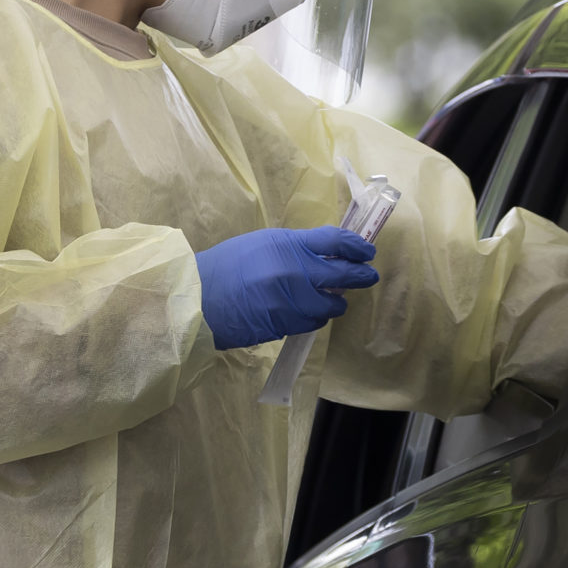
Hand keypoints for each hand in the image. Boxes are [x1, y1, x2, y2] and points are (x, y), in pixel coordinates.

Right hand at [194, 224, 378, 350]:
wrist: (199, 299)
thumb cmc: (229, 265)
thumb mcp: (263, 244)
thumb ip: (298, 246)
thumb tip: (329, 254)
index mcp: (289, 245)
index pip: (336, 241)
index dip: (358, 246)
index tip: (367, 251)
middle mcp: (295, 273)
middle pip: (344, 274)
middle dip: (362, 276)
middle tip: (368, 276)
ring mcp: (291, 303)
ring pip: (332, 306)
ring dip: (336, 303)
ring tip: (332, 299)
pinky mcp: (285, 326)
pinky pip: (313, 323)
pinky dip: (316, 317)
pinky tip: (308, 312)